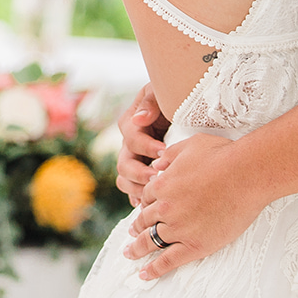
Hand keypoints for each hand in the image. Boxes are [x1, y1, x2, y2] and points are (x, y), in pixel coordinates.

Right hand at [116, 85, 167, 205]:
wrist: (174, 107)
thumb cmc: (167, 97)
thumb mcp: (159, 92)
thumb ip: (150, 103)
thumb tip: (139, 120)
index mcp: (129, 123)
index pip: (132, 139)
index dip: (146, 147)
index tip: (164, 151)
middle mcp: (127, 144)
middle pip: (123, 164)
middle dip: (139, 173)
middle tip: (156, 178)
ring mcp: (132, 159)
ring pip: (124, 179)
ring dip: (136, 188)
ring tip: (152, 194)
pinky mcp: (139, 171)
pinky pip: (131, 188)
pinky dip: (136, 197)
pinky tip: (145, 204)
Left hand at [121, 133, 265, 279]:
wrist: (246, 174)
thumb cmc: (223, 156)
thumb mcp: (191, 145)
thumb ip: (170, 154)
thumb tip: (156, 162)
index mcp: (163, 184)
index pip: (146, 197)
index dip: (145, 203)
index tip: (144, 209)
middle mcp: (165, 208)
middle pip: (145, 220)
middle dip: (136, 227)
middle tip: (132, 233)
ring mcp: (179, 228)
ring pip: (151, 241)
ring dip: (137, 249)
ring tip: (130, 254)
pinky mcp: (195, 245)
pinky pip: (168, 261)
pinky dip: (154, 269)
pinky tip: (145, 273)